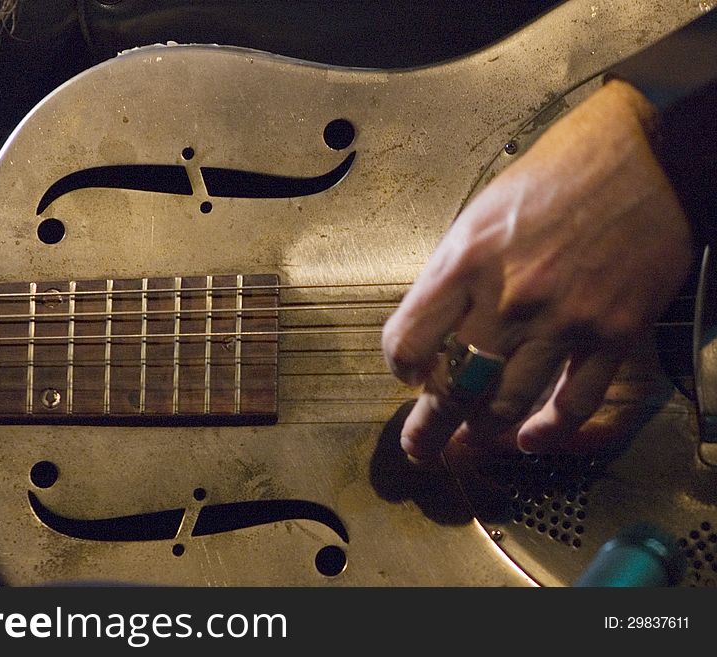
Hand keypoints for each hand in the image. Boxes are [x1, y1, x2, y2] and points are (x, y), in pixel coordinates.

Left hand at [381, 80, 692, 462]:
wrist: (644, 157)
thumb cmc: (555, 176)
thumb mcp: (480, 213)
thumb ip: (453, 274)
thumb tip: (435, 327)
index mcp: (464, 262)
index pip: (408, 341)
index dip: (401, 366)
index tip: (408, 373)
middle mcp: (507, 298)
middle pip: (452, 385)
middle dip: (427, 428)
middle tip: (418, 448)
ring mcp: (562, 320)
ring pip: (505, 403)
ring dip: (480, 432)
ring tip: (467, 443)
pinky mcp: (612, 333)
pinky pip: (573, 402)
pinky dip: (548, 431)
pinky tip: (530, 440)